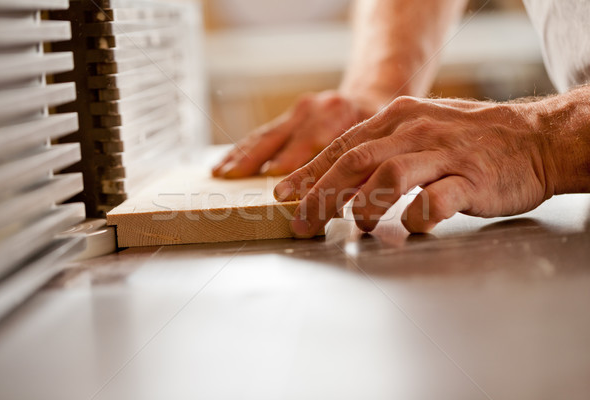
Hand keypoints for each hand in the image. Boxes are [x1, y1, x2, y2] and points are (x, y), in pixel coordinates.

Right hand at [212, 91, 372, 177]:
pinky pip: (262, 134)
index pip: (315, 142)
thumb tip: (346, 200)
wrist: (370, 96)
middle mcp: (316, 108)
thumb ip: (364, 169)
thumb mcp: (381, 143)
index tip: (281, 187)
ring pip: (267, 134)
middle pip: (283, 136)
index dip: (296, 164)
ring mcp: (300, 110)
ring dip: (243, 155)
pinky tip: (224, 163)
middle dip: (258, 159)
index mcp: (341, 113)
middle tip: (237, 178)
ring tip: (222, 173)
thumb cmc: (378, 127)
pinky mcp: (289, 116)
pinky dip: (242, 149)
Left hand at [274, 93, 588, 235]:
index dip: (310, 172)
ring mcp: (444, 154)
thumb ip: (379, 150)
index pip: (343, 146)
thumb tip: (335, 184)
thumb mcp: (418, 130)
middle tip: (303, 221)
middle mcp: (416, 131)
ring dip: (366, 205)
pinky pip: (436, 199)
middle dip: (322, 194)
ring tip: (361, 226)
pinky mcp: (472, 179)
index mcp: (397, 117)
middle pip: (356, 161)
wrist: (532, 137)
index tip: (285, 195)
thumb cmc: (468, 140)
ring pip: (390, 176)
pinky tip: (412, 227)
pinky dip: (417, 217)